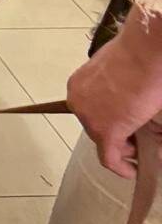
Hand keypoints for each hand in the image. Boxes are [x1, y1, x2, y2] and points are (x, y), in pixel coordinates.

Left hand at [67, 6, 161, 177]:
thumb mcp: (117, 71)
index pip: (91, 110)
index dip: (108, 121)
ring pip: (105, 142)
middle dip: (117, 135)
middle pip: (96, 127)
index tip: (122, 127)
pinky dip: (120, 167)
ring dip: (124, 147)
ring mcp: (90, 118)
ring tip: (141, 148)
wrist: (145, 52)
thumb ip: (113, 88)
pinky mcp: (106, 132)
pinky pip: (110, 158)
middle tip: (135, 139)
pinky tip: (131, 171)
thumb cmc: (137, 54)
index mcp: (79, 85)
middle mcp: (78, 102)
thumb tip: (128, 104)